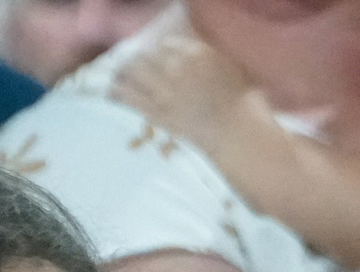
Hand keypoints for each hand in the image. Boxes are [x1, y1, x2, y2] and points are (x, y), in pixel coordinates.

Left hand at [111, 34, 266, 150]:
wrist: (239, 138)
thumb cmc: (247, 107)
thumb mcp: (237, 72)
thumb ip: (216, 59)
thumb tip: (203, 56)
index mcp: (196, 54)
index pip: (167, 46)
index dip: (160, 52)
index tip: (157, 57)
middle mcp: (176, 68)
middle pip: (145, 56)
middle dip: (137, 60)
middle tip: (131, 65)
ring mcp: (164, 90)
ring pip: (132, 73)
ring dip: (122, 73)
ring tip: (118, 76)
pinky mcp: (157, 113)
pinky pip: (129, 98)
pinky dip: (118, 93)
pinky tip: (111, 93)